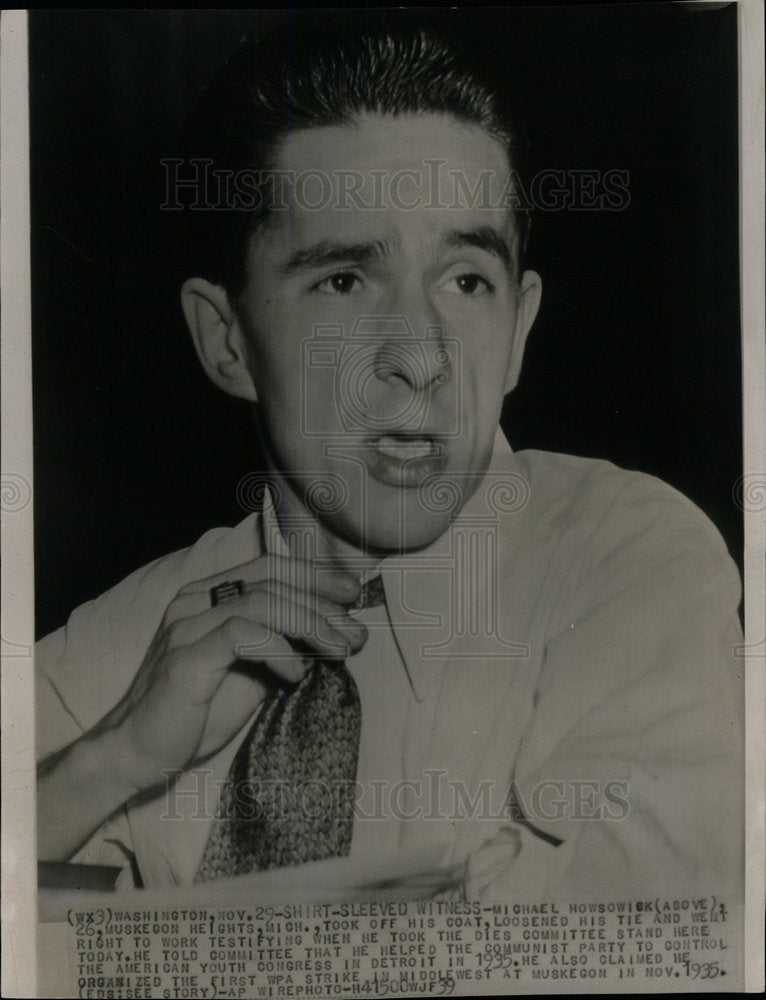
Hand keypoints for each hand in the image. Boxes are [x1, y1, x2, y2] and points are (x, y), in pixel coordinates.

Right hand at [99, 555, 365, 794]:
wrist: (140, 753)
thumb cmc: (196, 713)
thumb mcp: (251, 673)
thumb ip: (282, 647)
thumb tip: (335, 635)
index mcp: (208, 597)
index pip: (269, 566)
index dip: (314, 575)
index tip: (352, 593)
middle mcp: (194, 602)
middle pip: (272, 582)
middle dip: (323, 605)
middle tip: (356, 632)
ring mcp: (187, 626)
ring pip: (262, 602)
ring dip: (310, 624)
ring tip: (339, 650)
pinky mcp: (186, 657)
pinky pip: (242, 635)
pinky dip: (278, 649)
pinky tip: (296, 673)